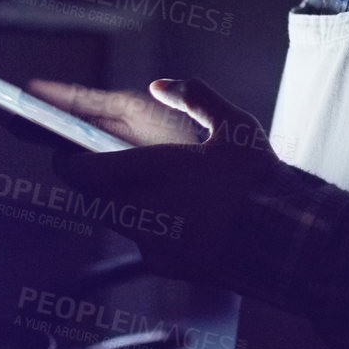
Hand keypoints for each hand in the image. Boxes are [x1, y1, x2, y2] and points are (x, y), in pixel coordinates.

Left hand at [48, 79, 284, 284]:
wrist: (284, 239)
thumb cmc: (259, 179)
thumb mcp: (236, 124)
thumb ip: (196, 96)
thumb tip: (161, 83)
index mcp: (153, 171)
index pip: (81, 170)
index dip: (66, 159)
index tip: (63, 149)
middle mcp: (141, 209)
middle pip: (91, 197)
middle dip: (93, 181)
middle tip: (105, 165)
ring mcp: (151, 241)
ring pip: (115, 220)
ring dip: (121, 204)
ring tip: (149, 188)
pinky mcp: (165, 265)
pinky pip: (142, 242)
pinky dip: (150, 228)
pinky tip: (181, 217)